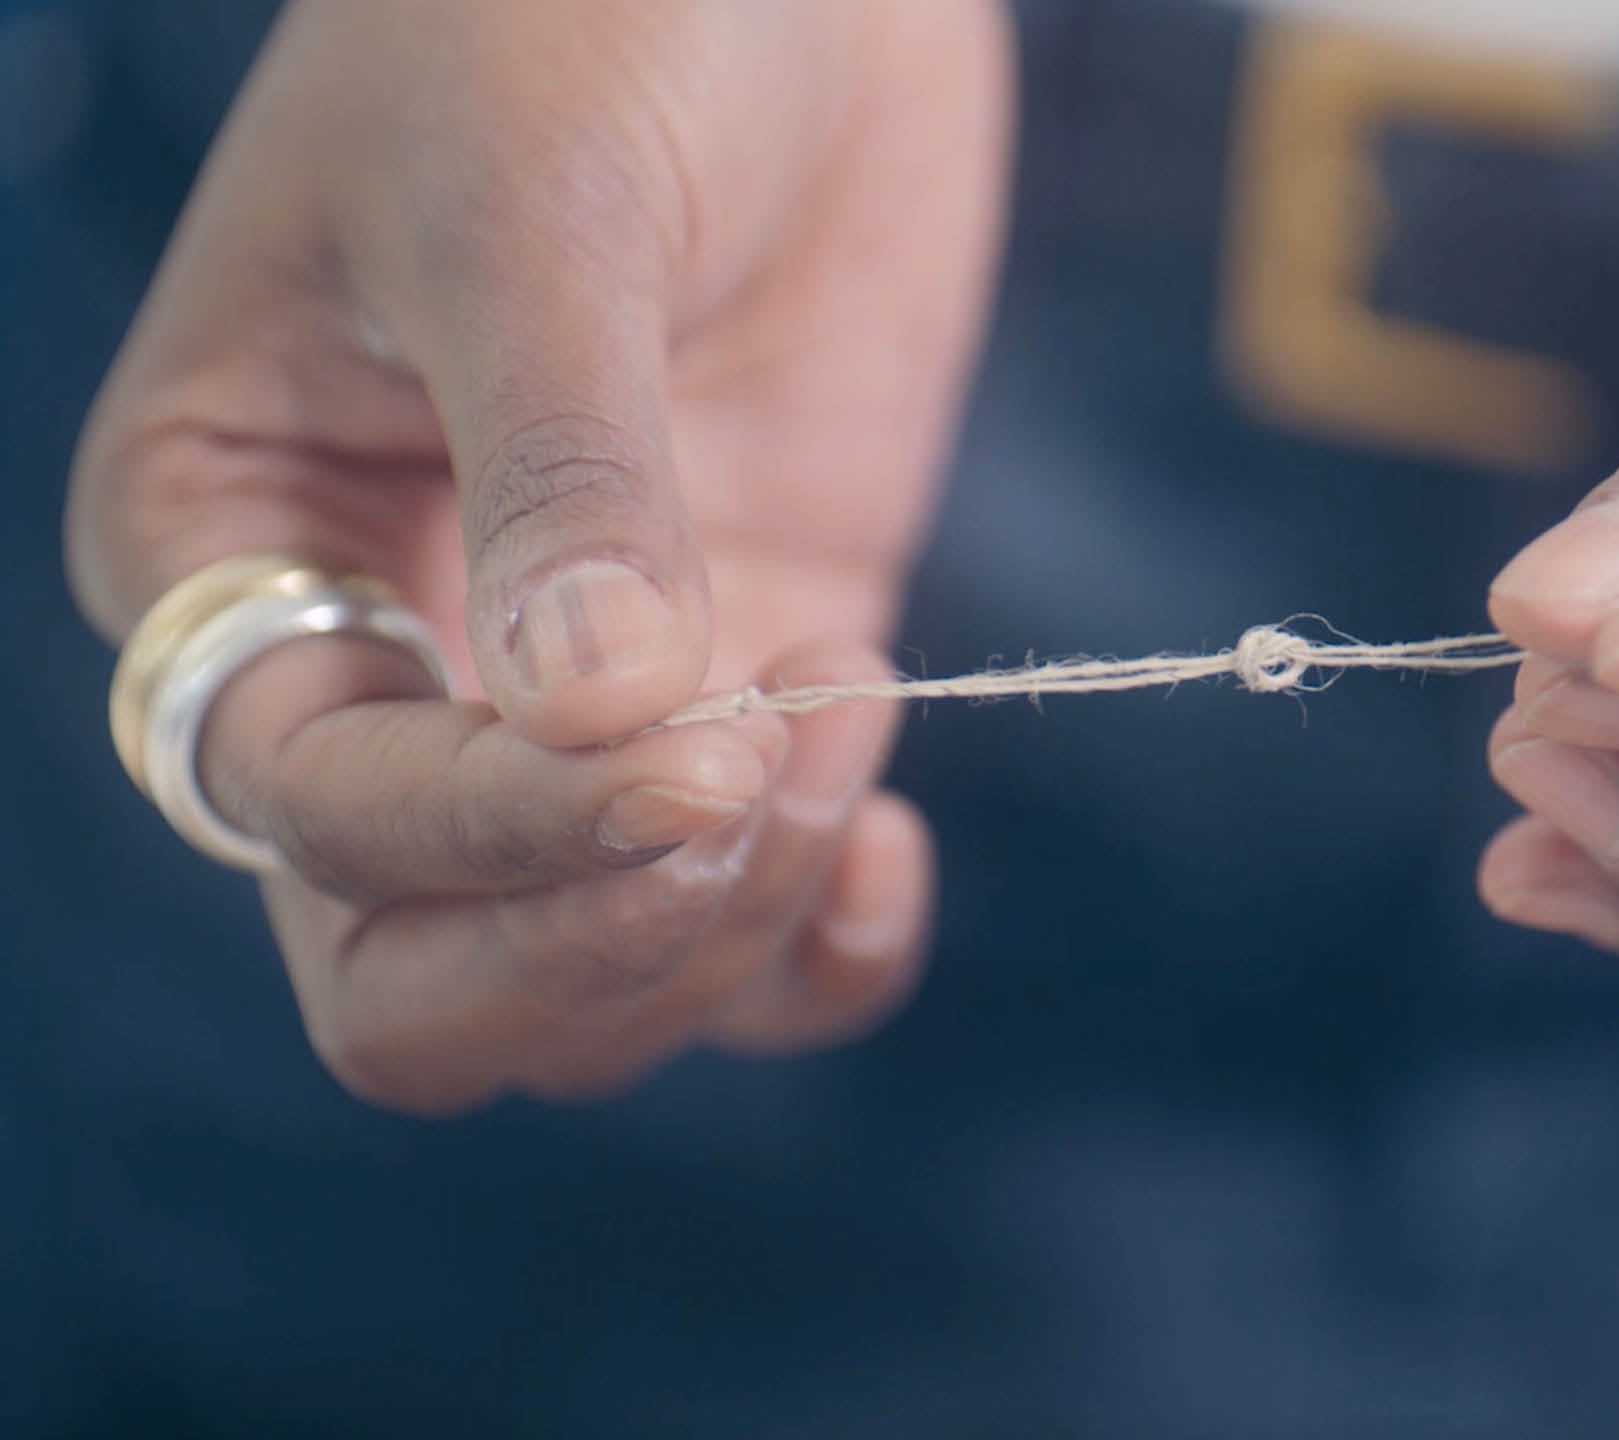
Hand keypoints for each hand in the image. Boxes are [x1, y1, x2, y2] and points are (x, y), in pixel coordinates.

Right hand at [66, 0, 1012, 1111]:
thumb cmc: (578, 11)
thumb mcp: (536, 215)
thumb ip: (562, 472)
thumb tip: (598, 720)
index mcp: (233, 549)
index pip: (328, 825)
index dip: (510, 833)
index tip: (701, 750)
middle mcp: (382, 660)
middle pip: (419, 979)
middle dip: (591, 948)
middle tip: (754, 791)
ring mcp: (575, 691)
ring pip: (595, 977)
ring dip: (734, 922)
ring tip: (850, 706)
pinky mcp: (747, 669)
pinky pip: (751, 907)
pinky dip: (820, 942)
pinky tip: (888, 848)